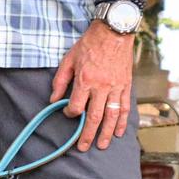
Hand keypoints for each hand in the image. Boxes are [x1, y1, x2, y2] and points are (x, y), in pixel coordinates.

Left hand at [50, 21, 134, 151]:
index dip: (71, 114)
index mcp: (85, 80)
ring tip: (101, 145)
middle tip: (83, 147)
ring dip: (106, 133)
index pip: (76, 106)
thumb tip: (52, 100)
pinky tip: (118, 132)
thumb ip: (60, 81)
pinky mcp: (126, 85)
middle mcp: (102, 87)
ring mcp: (116, 87)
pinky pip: (125, 107)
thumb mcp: (68, 59)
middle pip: (94, 117)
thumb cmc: (89, 44)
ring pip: (111, 116)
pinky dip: (122, 121)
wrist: (114, 30)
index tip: (68, 114)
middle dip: (88, 134)